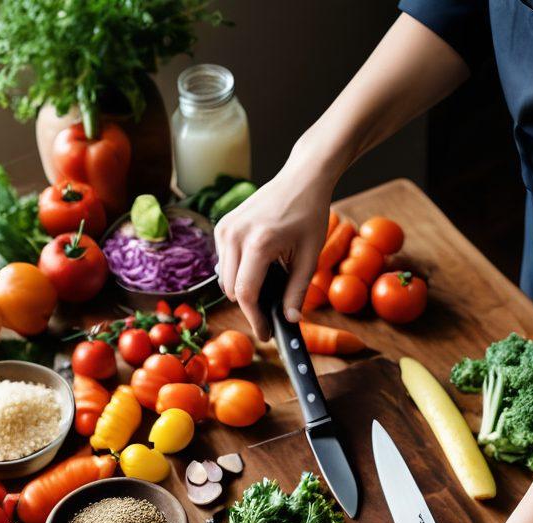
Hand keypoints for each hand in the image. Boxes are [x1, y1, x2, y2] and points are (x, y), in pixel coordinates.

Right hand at [213, 154, 332, 340]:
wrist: (301, 178)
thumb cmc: (309, 214)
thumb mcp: (309, 257)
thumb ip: (297, 291)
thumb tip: (290, 320)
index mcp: (258, 242)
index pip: (246, 293)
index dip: (255, 319)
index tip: (266, 333)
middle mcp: (235, 234)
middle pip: (232, 290)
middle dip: (250, 306)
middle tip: (271, 314)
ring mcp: (225, 229)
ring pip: (225, 279)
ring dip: (243, 289)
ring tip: (269, 285)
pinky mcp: (222, 226)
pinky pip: (224, 263)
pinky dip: (238, 272)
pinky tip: (258, 266)